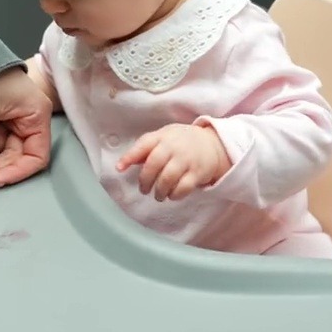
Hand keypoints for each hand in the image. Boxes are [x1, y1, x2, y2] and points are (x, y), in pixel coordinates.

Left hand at [116, 124, 230, 200]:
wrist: (213, 144)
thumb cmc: (181, 142)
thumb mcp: (163, 137)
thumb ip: (145, 149)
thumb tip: (123, 164)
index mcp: (162, 136)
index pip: (143, 144)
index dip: (129, 156)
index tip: (119, 168)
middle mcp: (174, 147)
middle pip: (153, 164)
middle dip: (145, 180)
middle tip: (144, 189)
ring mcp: (186, 160)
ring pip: (167, 178)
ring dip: (159, 191)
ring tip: (158, 195)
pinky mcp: (198, 173)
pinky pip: (183, 188)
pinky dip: (174, 195)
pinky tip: (171, 195)